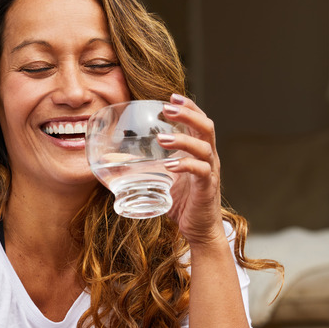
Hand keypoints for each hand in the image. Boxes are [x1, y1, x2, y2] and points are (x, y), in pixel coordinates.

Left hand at [157, 94, 223, 245]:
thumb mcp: (163, 179)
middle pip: (205, 126)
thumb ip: (148, 166)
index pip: (198, 121)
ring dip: (183, 139)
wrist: (200, 230)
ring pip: (204, 146)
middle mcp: (208, 157)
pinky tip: (170, 164)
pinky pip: (200, 171)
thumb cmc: (183, 203)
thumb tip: (118, 159)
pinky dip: (185, 165)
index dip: (188, 107)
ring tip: (162, 138)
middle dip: (188, 113)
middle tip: (168, 107)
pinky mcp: (208, 187)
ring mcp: (210, 172)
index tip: (171, 96)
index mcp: (199, 151)